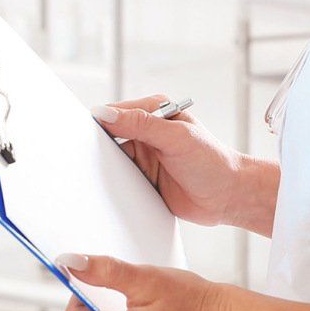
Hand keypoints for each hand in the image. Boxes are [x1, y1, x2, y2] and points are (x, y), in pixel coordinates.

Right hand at [91, 95, 251, 227]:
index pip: (116, 112)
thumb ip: (141, 124)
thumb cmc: (212, 162)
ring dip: (105, 168)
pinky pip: (119, 181)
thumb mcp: (176, 138)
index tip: (81, 133)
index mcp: (154, 113)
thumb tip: (106, 113)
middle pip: (109, 137)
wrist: (229, 198)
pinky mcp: (143, 180)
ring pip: (112, 160)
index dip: (99, 121)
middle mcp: (146, 133)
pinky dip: (112, 185)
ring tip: (93, 175)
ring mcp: (144, 157)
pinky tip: (107, 190)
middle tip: (80, 157)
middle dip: (97, 147)